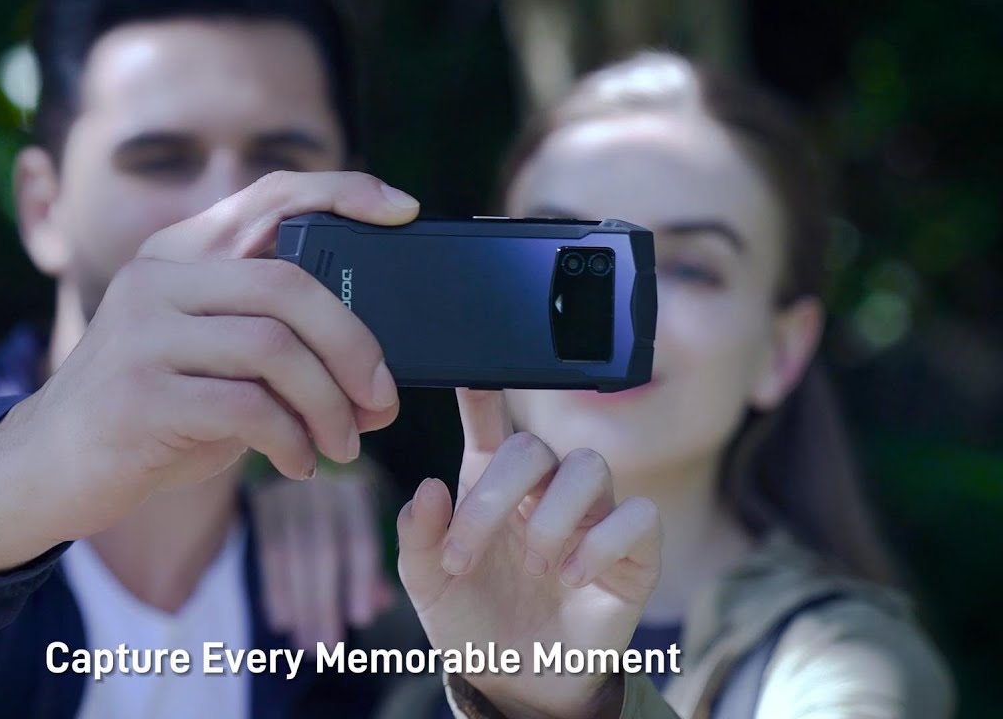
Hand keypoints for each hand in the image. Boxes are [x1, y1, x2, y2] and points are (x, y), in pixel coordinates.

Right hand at [0, 171, 418, 572]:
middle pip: (290, 284)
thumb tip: (373, 365)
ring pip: (276, 349)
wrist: (47, 467)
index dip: (343, 191)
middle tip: (383, 400)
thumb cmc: (150, 411)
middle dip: (356, 346)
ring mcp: (143, 334)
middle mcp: (158, 278)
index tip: (402, 209)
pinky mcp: (140, 396)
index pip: (269, 195)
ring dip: (330, 405)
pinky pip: (249, 409)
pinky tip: (300, 462)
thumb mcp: (203, 355)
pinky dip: (293, 440)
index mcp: (178, 254)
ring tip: (344, 443)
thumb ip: (266, 337)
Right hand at [251, 457, 394, 649]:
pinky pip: (268, 550)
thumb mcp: (359, 516)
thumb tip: (379, 603)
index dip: (361, 579)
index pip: (359, 539)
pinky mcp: (261, 499)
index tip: (361, 619)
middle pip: (323, 552)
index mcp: (356, 489)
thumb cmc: (339, 499)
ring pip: (294, 556)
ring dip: (300, 606)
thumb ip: (366, 560)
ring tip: (307, 645)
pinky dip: (275, 588)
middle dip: (325, 604)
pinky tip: (282, 621)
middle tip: (328, 649)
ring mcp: (289, 490)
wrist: (295, 443)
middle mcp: (323, 486)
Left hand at [397, 389, 661, 718]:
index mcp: (491, 485)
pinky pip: (639, 515)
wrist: (515, 683)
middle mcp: (543, 490)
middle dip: (494, 496)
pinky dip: (602, 542)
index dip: (482, 396)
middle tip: (464, 552)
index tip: (469, 375)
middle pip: (534, 447)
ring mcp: (592, 517)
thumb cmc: (472, 622)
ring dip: (553, 515)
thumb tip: (428, 487)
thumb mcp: (428, 586)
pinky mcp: (633, 553)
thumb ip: (420, 538)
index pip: (490, 425)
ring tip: (534, 565)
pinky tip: (571, 576)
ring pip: (590, 466)